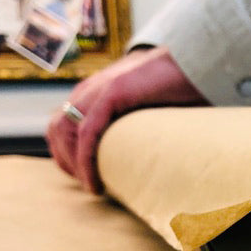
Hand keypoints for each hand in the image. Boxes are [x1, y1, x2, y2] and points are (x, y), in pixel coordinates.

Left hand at [46, 46, 207, 192]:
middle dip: (66, 162)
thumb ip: (134, 123)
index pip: (62, 123)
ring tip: (93, 187)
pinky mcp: (112, 94)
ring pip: (66, 132)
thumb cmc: (179, 90)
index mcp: (95, 92)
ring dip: (74, 165)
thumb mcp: (148, 110)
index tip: (84, 176)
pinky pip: (87, 134)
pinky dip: (86, 162)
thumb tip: (142, 153)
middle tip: (88, 186)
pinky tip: (96, 182)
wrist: (194, 63)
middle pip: (57, 129)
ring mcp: (98, 89)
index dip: (66, 153)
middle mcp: (90, 89)